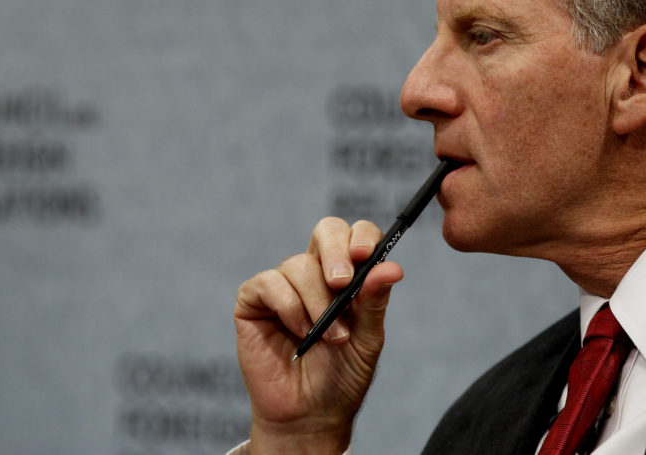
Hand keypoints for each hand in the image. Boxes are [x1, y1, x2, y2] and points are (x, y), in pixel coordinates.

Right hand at [233, 217, 402, 454]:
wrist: (310, 415)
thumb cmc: (340, 378)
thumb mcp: (367, 340)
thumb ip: (374, 302)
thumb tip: (391, 267)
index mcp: (345, 276)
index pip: (354, 236)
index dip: (361, 237)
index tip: (365, 256)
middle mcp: (313, 274)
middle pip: (325, 232)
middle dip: (335, 252)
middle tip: (341, 283)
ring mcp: (282, 285)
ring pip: (299, 265)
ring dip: (317, 303)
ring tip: (326, 338)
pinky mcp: (253, 300)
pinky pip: (270, 284)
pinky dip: (288, 308)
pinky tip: (298, 334)